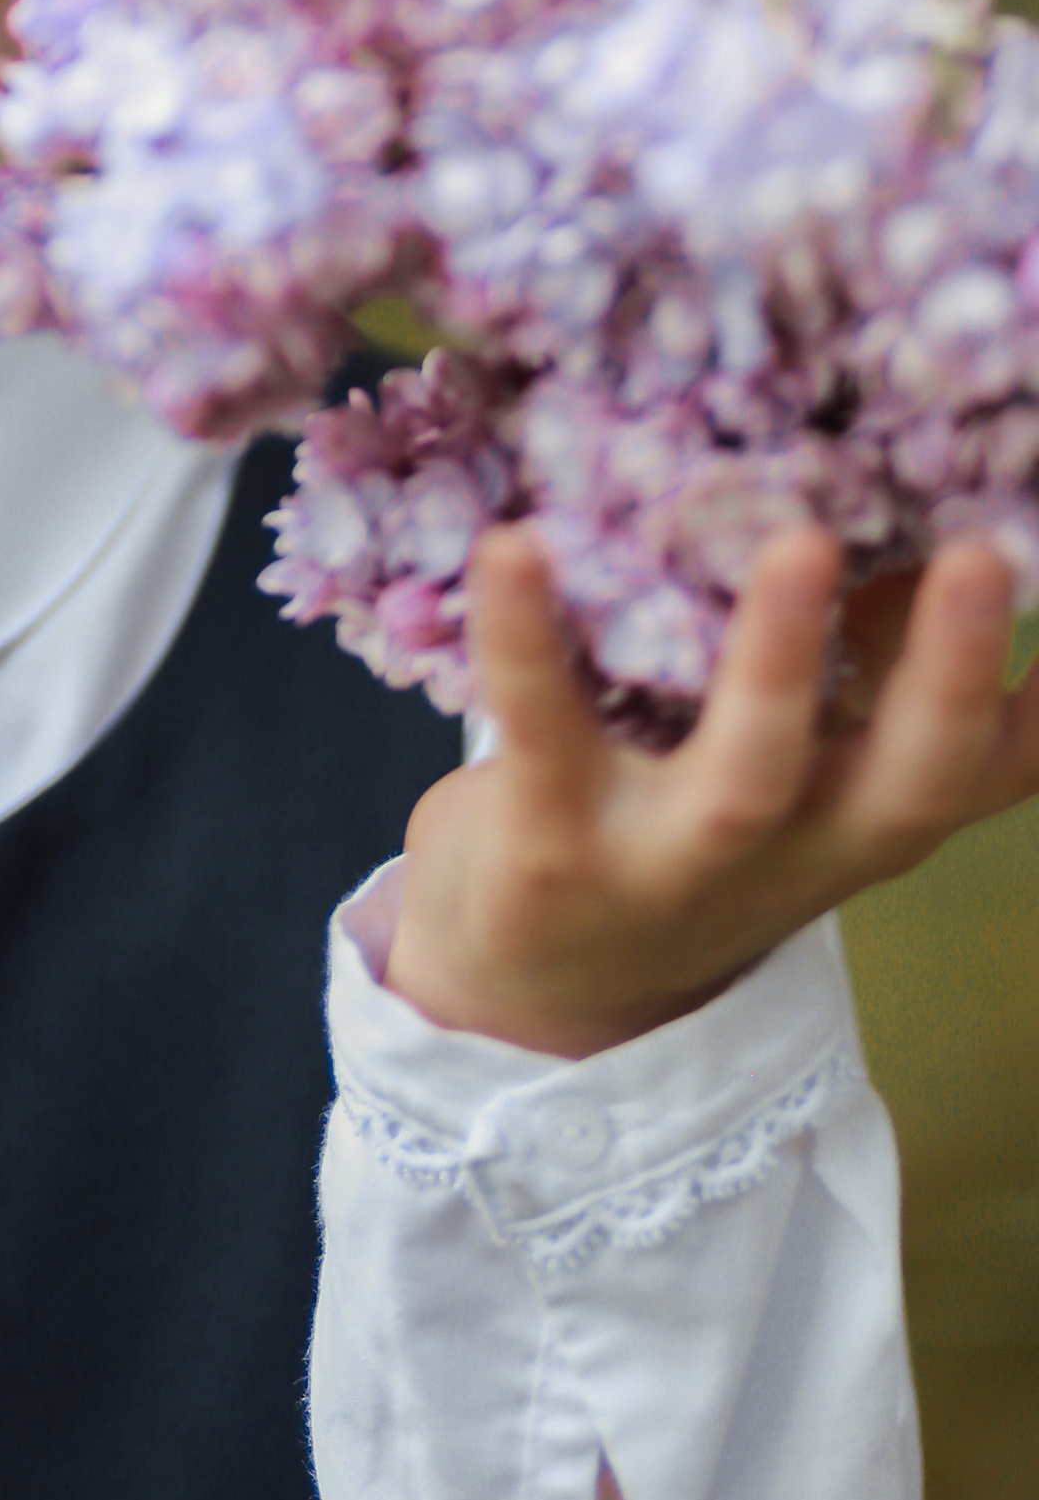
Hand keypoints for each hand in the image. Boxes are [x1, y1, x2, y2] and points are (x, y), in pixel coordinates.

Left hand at [383, 524, 1038, 1056]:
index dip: (1024, 696)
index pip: (979, 769)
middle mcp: (790, 848)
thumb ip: (861, 663)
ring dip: (783, 661)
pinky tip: (513, 547)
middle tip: (982, 558)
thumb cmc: (682, 827)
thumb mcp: (796, 772)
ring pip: (747, 773)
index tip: (1031, 573)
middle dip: (949, 678)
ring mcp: (672, 859)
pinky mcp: (548, 846)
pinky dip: (524, 639)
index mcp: (858, 818)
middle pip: (903, 783)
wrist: (535, 978)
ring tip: (805, 543)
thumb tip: (926, 521)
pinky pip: (543, 731)